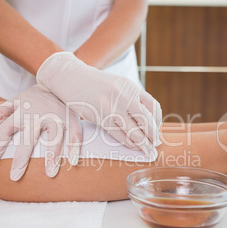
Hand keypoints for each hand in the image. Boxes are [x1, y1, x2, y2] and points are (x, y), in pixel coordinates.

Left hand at [0, 85, 81, 180]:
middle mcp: (37, 115)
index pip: (5, 130)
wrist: (58, 81)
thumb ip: (1, 113)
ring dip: (52, 155)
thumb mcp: (16, 101)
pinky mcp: (71, 119)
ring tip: (50, 173)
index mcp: (21, 111)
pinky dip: (74, 147)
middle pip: (28, 138)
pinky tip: (72, 162)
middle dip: (21, 158)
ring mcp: (56, 117)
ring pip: (54, 137)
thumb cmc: (34, 97)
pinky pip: (75, 134)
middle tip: (14, 177)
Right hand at [36, 52, 161, 157]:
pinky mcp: (100, 116)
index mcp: (130, 86)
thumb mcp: (115, 85)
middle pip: (146, 120)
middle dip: (152, 136)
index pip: (152, 106)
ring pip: (134, 130)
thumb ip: (128, 97)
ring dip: (142, 143)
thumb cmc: (92, 84)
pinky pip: (118, 134)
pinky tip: (132, 147)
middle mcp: (124, 95)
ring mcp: (112, 106)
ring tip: (147, 151)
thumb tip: (142, 116)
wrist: (69, 76)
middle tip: (154, 145)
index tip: (156, 130)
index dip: (157, 121)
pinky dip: (128, 143)